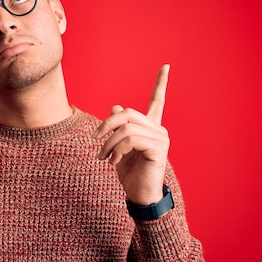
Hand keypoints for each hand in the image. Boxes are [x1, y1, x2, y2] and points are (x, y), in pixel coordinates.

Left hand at [93, 65, 169, 204]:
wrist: (139, 195)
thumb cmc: (130, 172)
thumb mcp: (118, 147)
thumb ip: (118, 128)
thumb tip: (115, 107)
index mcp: (150, 127)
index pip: (157, 100)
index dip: (161, 83)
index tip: (166, 65)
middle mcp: (158, 129)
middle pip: (128, 114)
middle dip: (106, 125)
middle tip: (95, 140)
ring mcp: (160, 138)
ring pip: (126, 128)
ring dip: (108, 143)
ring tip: (103, 157)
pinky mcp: (158, 149)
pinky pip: (131, 140)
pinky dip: (116, 150)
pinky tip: (113, 162)